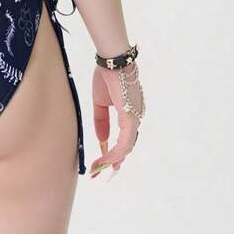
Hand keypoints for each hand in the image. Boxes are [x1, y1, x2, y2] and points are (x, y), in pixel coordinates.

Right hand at [89, 61, 143, 178]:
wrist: (111, 61)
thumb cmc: (106, 75)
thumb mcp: (100, 102)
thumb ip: (101, 121)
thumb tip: (101, 140)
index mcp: (130, 112)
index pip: (124, 137)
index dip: (113, 151)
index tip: (102, 162)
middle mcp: (136, 117)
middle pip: (126, 146)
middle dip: (112, 161)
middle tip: (98, 172)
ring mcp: (135, 119)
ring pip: (125, 148)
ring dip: (110, 161)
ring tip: (97, 170)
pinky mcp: (131, 119)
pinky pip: (123, 143)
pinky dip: (113, 154)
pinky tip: (103, 160)